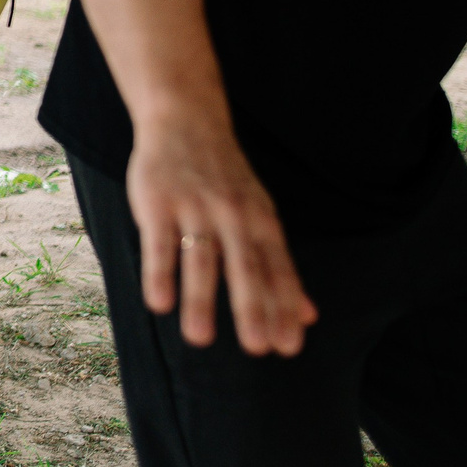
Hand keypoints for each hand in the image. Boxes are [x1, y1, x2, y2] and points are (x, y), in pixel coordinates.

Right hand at [125, 120, 316, 355]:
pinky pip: (159, 243)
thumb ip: (281, 266)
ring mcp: (194, 207)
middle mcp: (232, 214)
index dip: (284, 307)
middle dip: (252, 307)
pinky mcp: (158, 202)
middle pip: (245, 267)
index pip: (277, 269)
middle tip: (258, 348)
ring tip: (199, 339)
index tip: (289, 346)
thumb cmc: (225, 177)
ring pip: (200, 259)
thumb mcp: (260, 215)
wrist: (186, 118)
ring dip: (201, 299)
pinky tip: (159, 303)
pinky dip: (160, 273)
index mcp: (260, 220)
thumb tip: (308, 316)